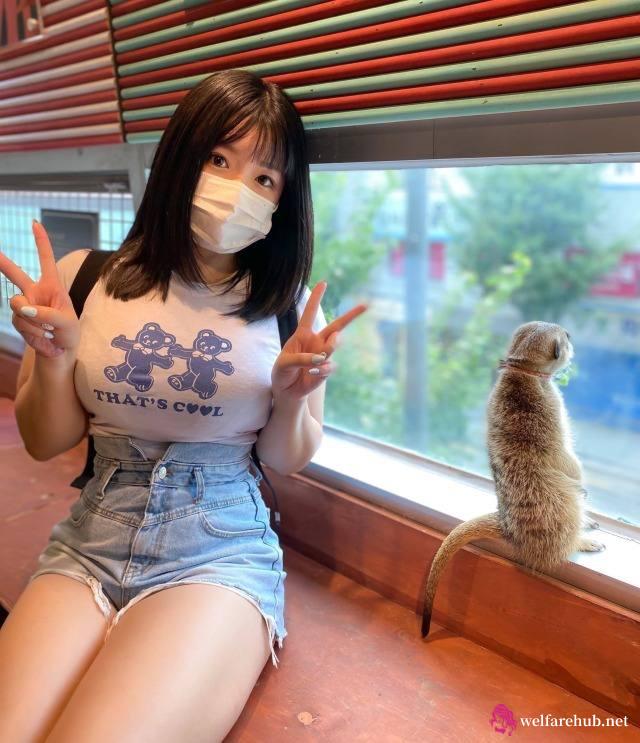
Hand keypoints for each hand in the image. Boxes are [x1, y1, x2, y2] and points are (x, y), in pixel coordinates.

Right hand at [0, 220, 79, 358]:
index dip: (41, 242)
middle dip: (2, 262)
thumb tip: (24, 308)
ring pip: (18, 305)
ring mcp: (24, 305)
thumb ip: (47, 314)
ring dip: (34, 321)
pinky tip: (43, 335)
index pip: (46, 260)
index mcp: (52, 286)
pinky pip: (19, 321)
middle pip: (15, 274)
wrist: (60, 349)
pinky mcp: (18, 318)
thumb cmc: (69, 332)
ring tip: (49, 329)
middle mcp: (35, 292)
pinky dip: (33, 330)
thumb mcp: (66, 322)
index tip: (35, 224)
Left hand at [271, 281, 367, 401]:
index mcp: (302, 334)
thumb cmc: (282, 372)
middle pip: (337, 326)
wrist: (287, 391)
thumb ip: (301, 358)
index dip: (316, 298)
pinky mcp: (327, 369)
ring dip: (328, 349)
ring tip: (316, 361)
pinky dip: (321, 370)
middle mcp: (316, 342)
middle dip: (351, 315)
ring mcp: (323, 355)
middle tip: (366, 305)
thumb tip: (322, 358)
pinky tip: (312, 373)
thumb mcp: (284, 363)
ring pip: (333, 345)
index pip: (309, 313)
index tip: (323, 283)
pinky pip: (330, 365)